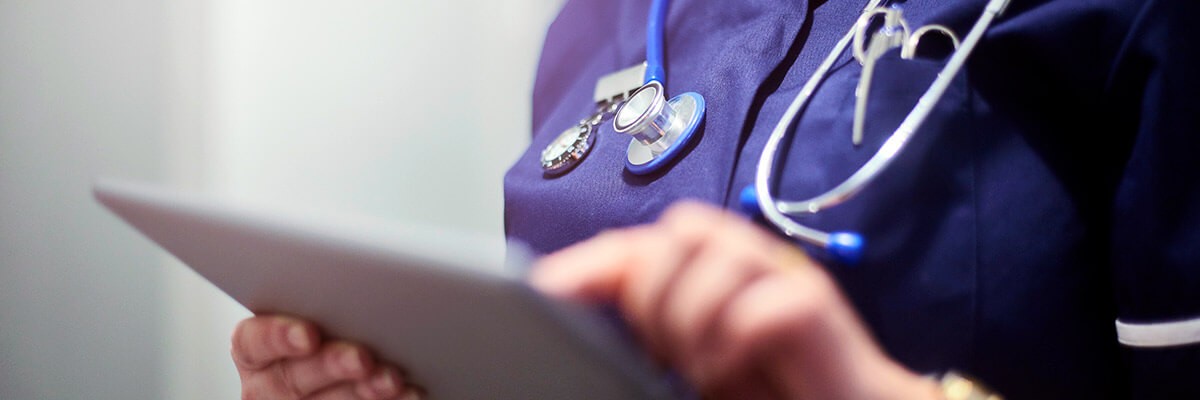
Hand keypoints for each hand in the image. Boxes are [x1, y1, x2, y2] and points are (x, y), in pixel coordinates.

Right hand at [231, 315, 420, 399]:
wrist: (343, 373)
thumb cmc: (334, 332)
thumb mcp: (319, 316)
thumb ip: (325, 306)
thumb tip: (357, 285)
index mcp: (259, 352)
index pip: (252, 342)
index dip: (277, 337)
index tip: (308, 335)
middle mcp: (272, 384)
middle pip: (293, 377)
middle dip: (330, 364)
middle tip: (362, 358)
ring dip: (363, 391)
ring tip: (391, 378)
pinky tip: (407, 392)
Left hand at [531, 202, 941, 399]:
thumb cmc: (770, 387)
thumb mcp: (694, 359)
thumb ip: (653, 334)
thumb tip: (584, 325)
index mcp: (710, 268)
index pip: (637, 245)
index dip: (588, 264)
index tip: (541, 292)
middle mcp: (744, 258)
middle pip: (672, 233)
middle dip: (652, 295)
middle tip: (666, 352)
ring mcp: (781, 273)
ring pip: (707, 250)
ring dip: (688, 316)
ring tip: (700, 365)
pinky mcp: (813, 303)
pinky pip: (753, 301)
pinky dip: (728, 340)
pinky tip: (729, 370)